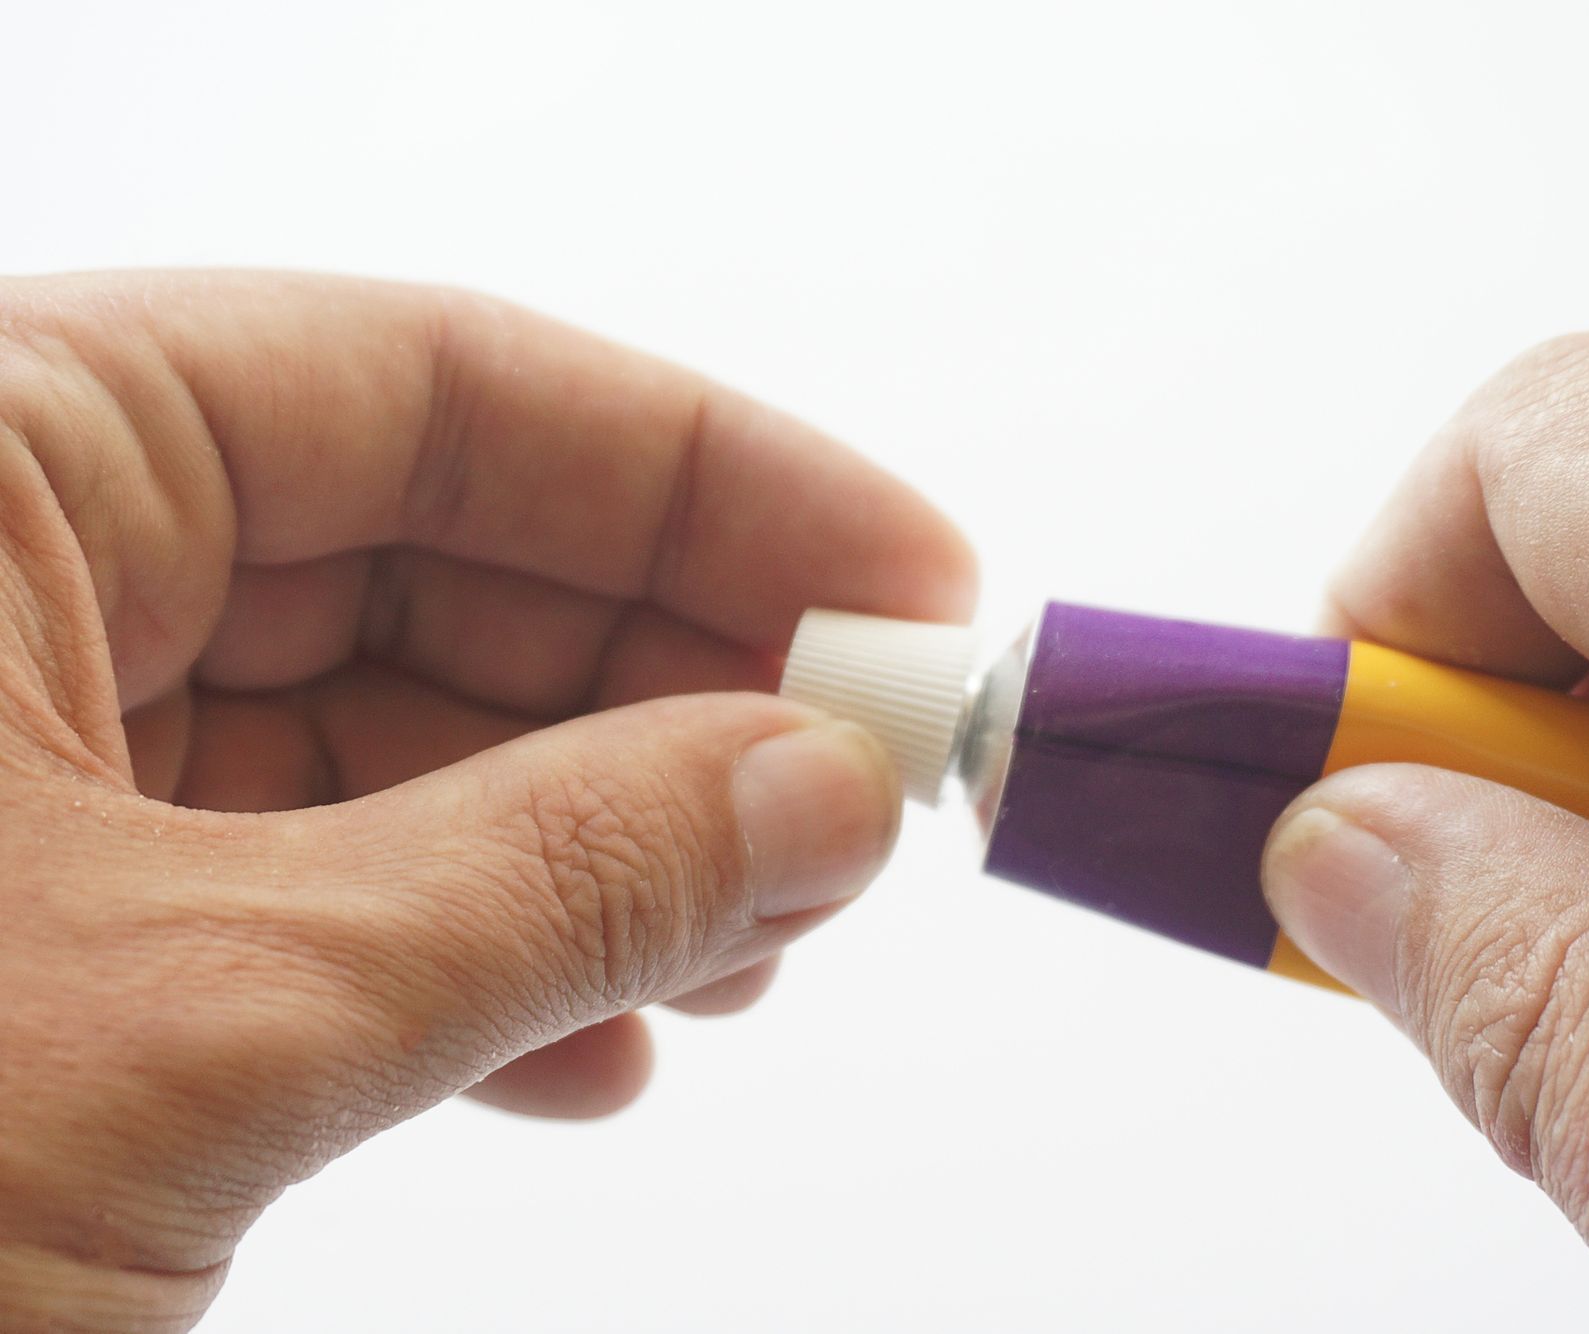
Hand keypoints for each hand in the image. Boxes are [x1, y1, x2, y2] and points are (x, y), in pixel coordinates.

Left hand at [0, 272, 973, 1328]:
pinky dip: (477, 954)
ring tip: (763, 944)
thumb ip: (554, 875)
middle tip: (871, 788)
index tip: (910, 580)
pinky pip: (313, 877)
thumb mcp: (206, 1021)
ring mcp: (0, 759)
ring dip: (604, 832)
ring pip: (385, 728)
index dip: (703, 475)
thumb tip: (825, 785)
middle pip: (424, 549)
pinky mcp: (29, 927)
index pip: (419, 383)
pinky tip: (598, 1048)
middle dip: (673, 675)